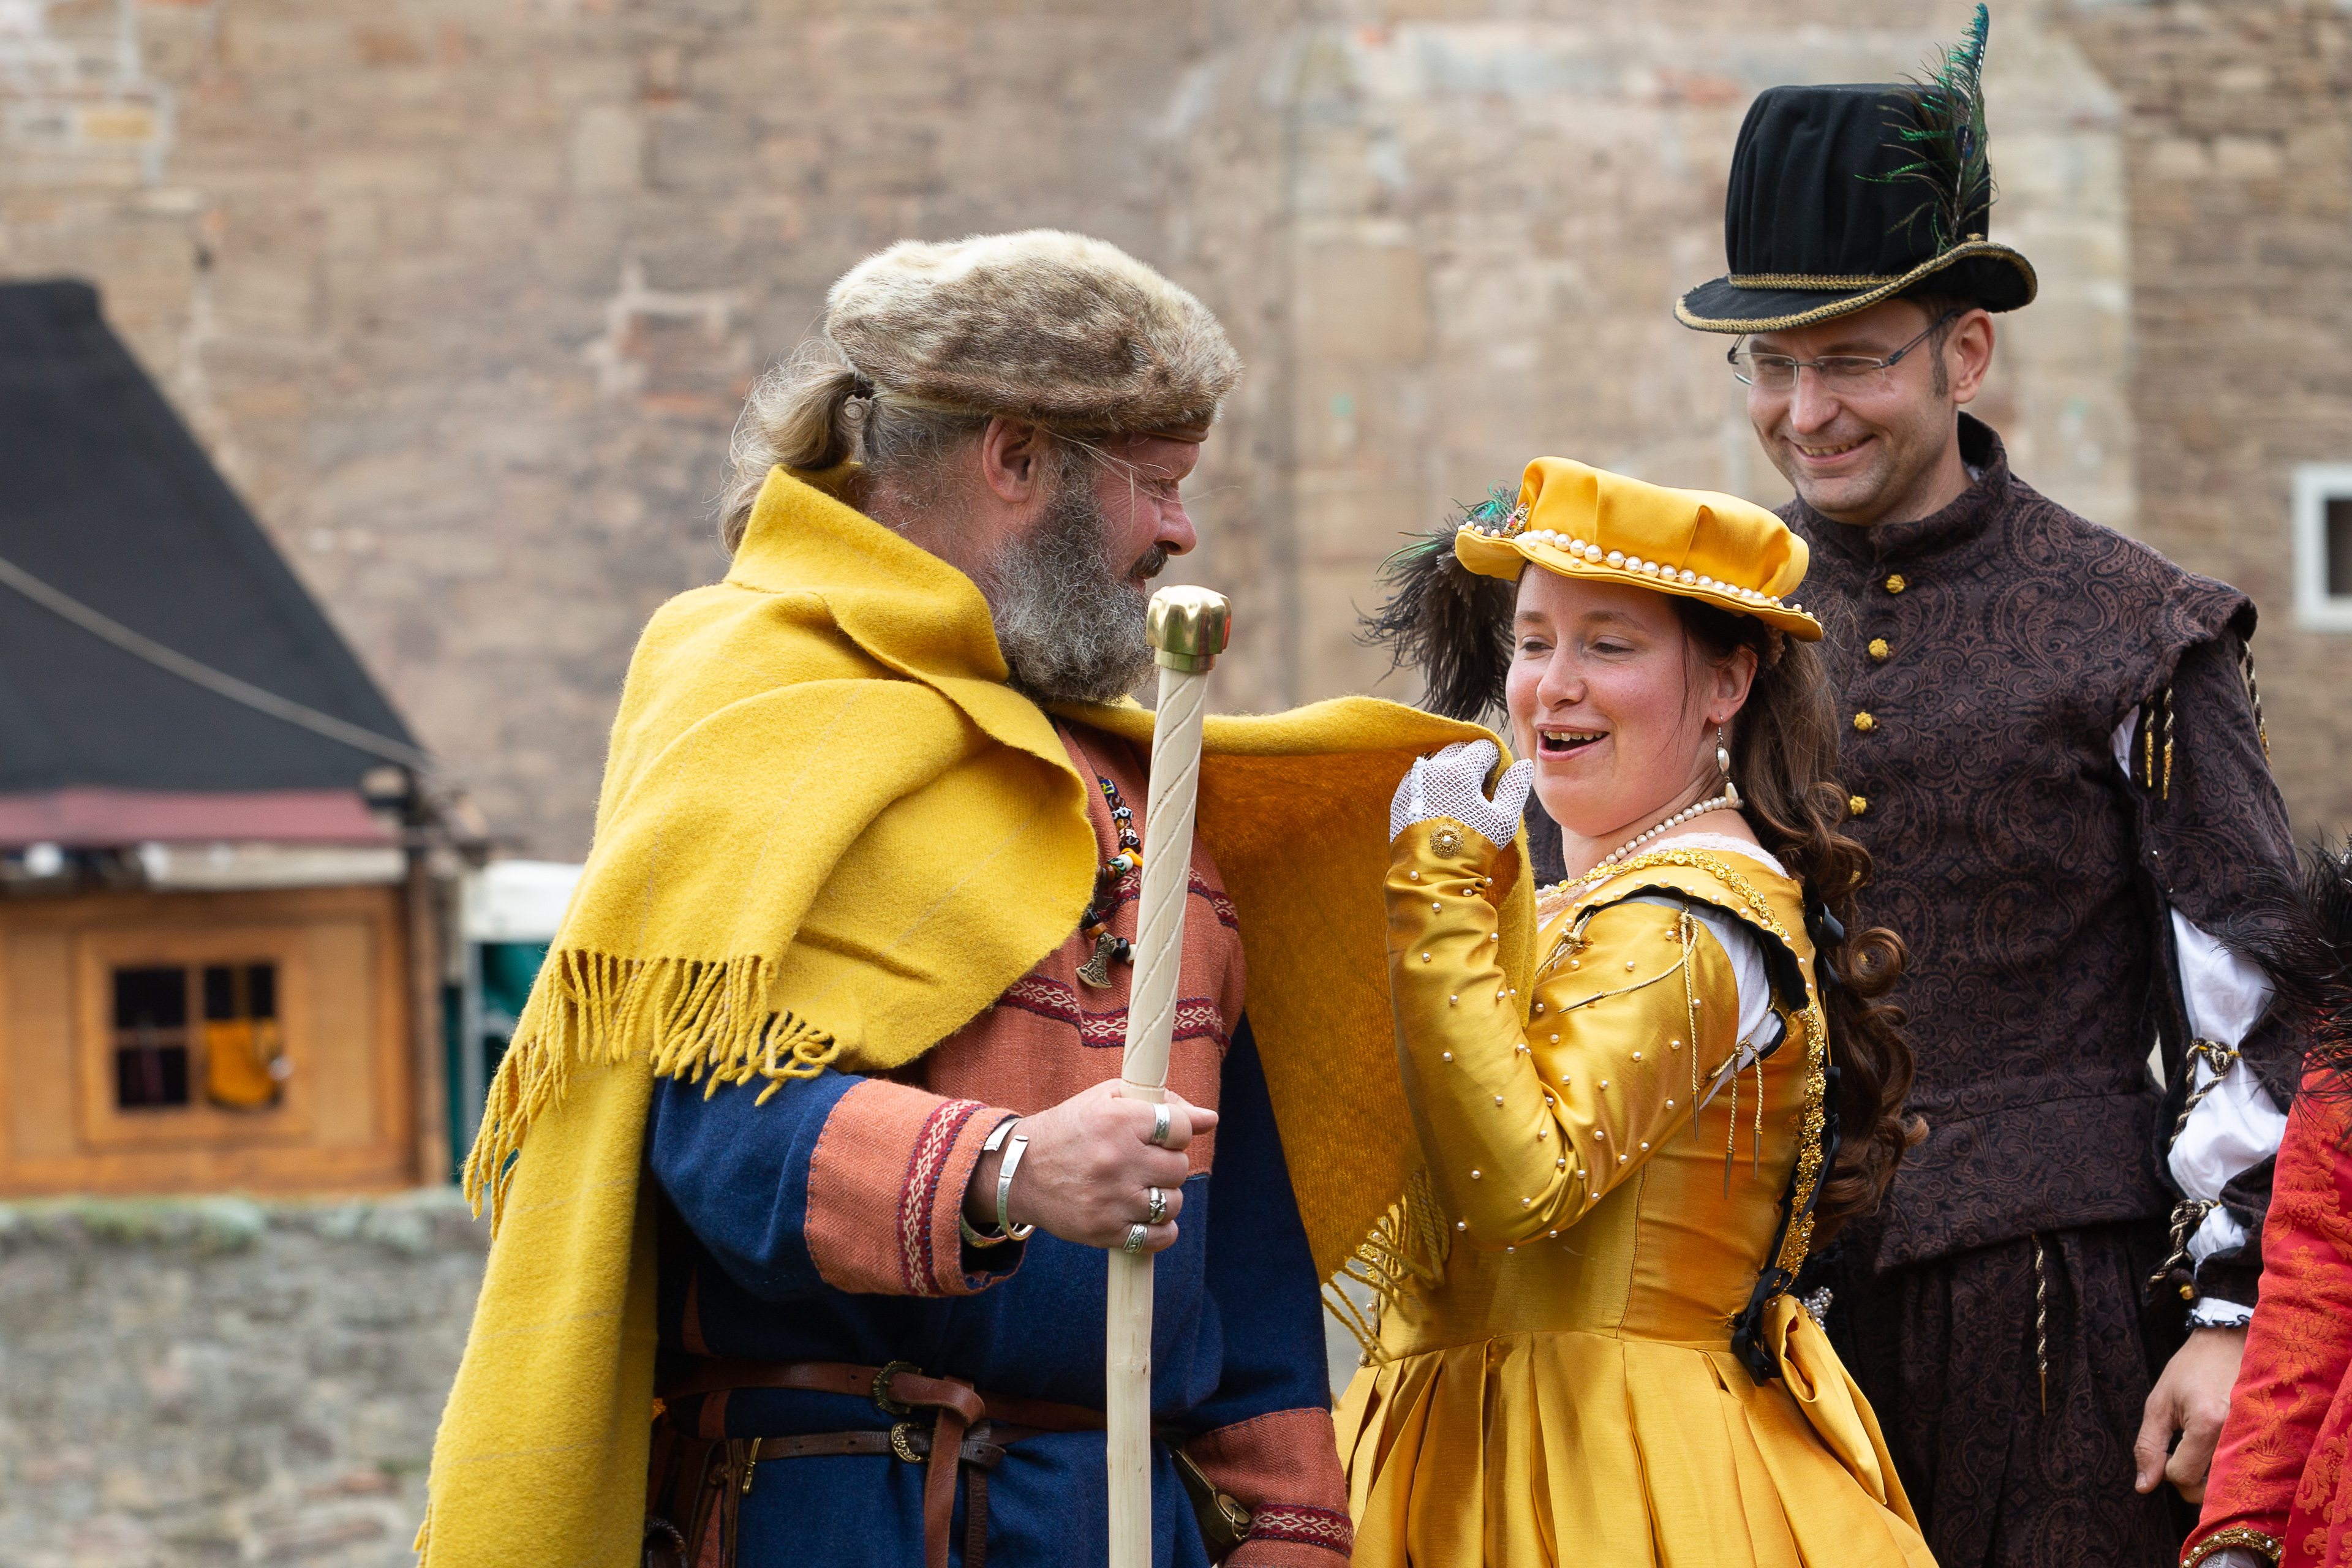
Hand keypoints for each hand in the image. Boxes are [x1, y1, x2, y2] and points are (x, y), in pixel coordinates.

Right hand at [963, 1080, 1215, 1253]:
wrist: (1019, 1172)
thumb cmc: (1070, 1129)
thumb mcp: (1107, 1099)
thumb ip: (1161, 1103)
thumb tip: (1210, 1119)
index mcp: (1118, 1120)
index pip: (1181, 1128)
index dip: (1178, 1132)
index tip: (1163, 1136)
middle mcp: (1116, 1159)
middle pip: (1179, 1167)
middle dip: (1169, 1164)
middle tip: (1148, 1163)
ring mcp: (1111, 1199)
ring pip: (1172, 1203)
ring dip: (1165, 1197)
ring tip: (1143, 1189)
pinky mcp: (1104, 1231)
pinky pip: (1158, 1237)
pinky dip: (1161, 1231)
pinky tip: (1147, 1218)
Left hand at [1389, 738, 1534, 849]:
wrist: (1431, 874)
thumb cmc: (1472, 847)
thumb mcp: (1503, 819)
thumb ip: (1515, 787)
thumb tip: (1524, 764)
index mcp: (1460, 769)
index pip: (1484, 747)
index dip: (1495, 763)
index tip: (1495, 782)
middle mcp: (1432, 768)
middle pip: (1459, 749)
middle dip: (1472, 763)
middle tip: (1479, 791)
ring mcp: (1413, 781)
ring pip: (1437, 762)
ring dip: (1451, 772)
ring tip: (1459, 801)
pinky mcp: (1400, 796)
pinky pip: (1421, 778)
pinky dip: (1433, 785)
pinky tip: (1441, 808)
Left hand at [2133, 1324, 2247, 1502]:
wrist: (2230, 1341)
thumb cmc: (2191, 1368)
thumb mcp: (2159, 1402)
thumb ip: (2148, 1446)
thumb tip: (2144, 1487)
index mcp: (2208, 1423)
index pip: (2183, 1476)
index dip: (2168, 1470)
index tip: (2169, 1451)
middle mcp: (2239, 1434)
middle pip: (2210, 1488)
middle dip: (2191, 1481)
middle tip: (2185, 1452)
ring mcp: (2261, 1437)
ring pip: (2230, 1483)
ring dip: (2212, 1476)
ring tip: (2204, 1448)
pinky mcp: (2272, 1438)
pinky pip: (2248, 1471)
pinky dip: (2231, 1468)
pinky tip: (2223, 1447)